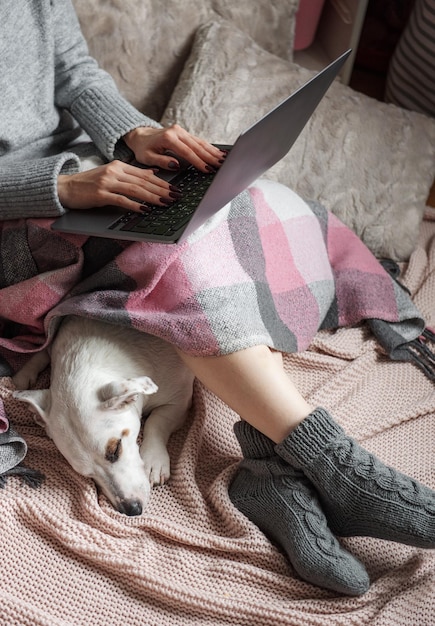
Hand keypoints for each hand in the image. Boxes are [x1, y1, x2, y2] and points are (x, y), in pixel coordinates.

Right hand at [58, 160, 181, 211]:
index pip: (145, 175)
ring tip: (165, 203)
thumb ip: (132, 174)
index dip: (162, 182)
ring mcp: (107, 182)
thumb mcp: (112, 175)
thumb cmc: (90, 184)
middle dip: (162, 190)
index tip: (175, 189)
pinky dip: (134, 205)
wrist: (66, 187)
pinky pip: (121, 200)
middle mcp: (114, 172)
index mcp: (119, 166)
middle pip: (143, 182)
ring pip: (135, 190)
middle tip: (175, 197)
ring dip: (152, 197)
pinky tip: (145, 209)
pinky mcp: (100, 194)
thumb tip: (153, 174)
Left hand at [123, 124, 225, 171]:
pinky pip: (198, 140)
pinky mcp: (183, 133)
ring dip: (212, 151)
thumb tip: (176, 165)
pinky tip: (216, 152)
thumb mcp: (147, 158)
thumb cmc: (142, 148)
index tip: (207, 169)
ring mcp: (181, 131)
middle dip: (210, 156)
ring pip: (200, 142)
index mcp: (168, 138)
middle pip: (197, 146)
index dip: (198, 162)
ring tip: (223, 159)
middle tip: (221, 165)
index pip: (187, 152)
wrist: (139, 135)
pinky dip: (208, 147)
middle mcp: (176, 132)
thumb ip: (162, 161)